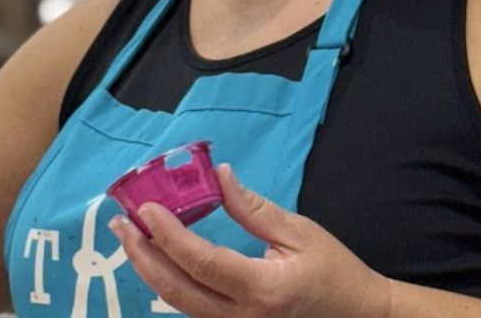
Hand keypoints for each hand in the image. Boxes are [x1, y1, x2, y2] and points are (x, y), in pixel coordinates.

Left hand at [110, 163, 393, 317]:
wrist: (358, 316)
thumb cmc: (335, 272)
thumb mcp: (300, 232)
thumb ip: (254, 209)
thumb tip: (220, 176)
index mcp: (262, 289)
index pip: (201, 262)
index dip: (168, 235)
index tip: (146, 209)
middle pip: (176, 290)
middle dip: (142, 255)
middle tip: (122, 223)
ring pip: (178, 304)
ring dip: (150, 269)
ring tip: (132, 237)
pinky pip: (192, 309)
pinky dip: (170, 283)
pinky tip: (158, 259)